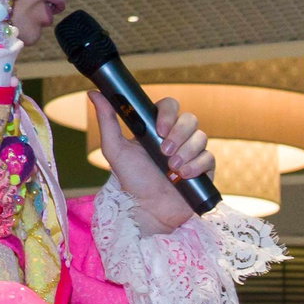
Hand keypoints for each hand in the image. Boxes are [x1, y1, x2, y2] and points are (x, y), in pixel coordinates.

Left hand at [92, 93, 214, 235]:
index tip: (159, 129)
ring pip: (201, 137)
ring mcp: (193, 153)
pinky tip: (183, 176)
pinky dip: (197, 166)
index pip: (170, 106)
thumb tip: (94, 93)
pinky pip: (209, 158)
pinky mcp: (205, 169)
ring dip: (186, 152)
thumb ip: (107, 120)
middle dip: (178, 134)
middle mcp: (177, 137)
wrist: (150, 210)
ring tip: (172, 168)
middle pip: (190, 119)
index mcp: (158, 128)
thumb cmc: (133, 181)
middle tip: (164, 151)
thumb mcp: (115, 150)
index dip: (168, 113)